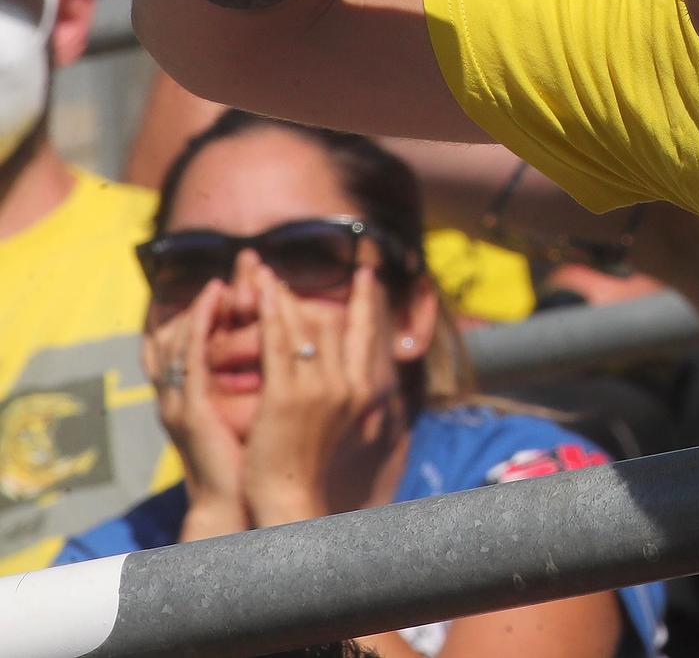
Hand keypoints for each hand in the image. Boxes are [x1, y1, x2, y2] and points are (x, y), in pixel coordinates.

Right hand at [144, 279, 247, 539]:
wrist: (247, 502)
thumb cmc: (261, 458)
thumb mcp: (268, 407)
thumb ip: (273, 375)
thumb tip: (301, 346)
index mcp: (202, 390)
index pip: (201, 332)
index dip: (224, 298)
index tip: (253, 270)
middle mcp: (185, 390)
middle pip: (190, 325)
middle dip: (224, 290)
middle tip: (250, 258)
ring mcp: (181, 398)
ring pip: (185, 331)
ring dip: (212, 297)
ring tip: (240, 268)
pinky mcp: (189, 408)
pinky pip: (189, 353)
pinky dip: (198, 320)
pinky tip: (215, 294)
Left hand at [241, 266, 402, 526]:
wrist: (291, 498)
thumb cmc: (307, 463)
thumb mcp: (336, 422)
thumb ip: (341, 391)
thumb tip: (341, 367)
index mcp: (363, 391)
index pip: (368, 332)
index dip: (368, 301)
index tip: (368, 274)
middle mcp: (348, 384)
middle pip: (332, 322)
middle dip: (307, 293)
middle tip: (281, 271)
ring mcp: (320, 389)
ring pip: (304, 324)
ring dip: (282, 293)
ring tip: (261, 273)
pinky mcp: (288, 396)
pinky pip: (279, 342)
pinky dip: (271, 313)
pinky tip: (260, 295)